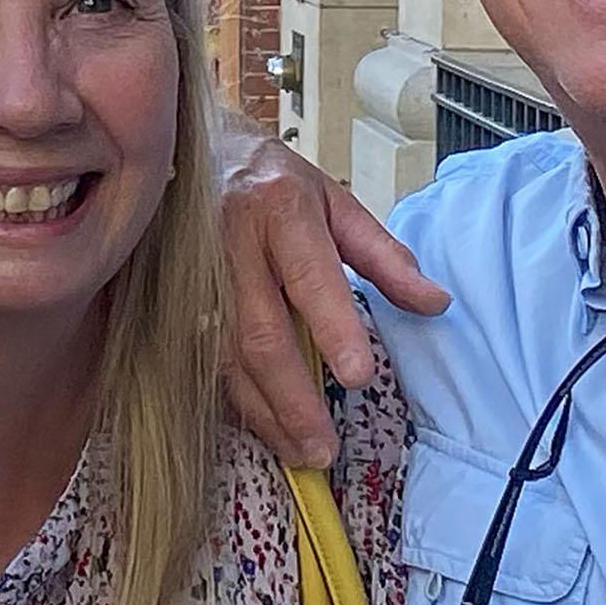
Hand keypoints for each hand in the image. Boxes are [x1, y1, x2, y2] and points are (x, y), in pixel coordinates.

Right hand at [215, 129, 449, 463]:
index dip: (332, 326)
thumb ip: (384, 255)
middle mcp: (230, 244)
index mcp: (280, 209)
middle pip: (259, 333)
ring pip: (224, 359)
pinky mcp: (170, 303)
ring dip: (262, 413)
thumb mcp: (334, 201)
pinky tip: (260, 428)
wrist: (188, 153)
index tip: (357, 376)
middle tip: (325, 446)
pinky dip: (232, 402)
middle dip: (293, 398)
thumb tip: (435, 303)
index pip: (309, 275)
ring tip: (300, 450)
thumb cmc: (270, 181)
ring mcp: (192, 277)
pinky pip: (200, 363)